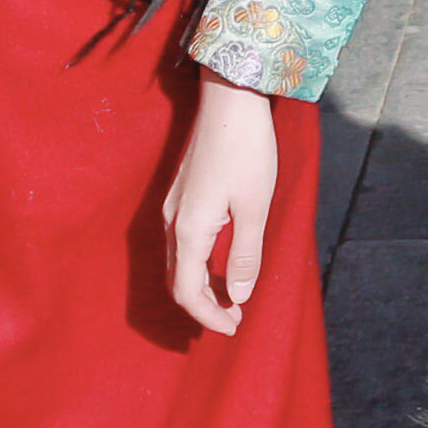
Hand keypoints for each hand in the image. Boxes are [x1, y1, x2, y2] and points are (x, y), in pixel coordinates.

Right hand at [163, 78, 281, 333]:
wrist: (229, 99)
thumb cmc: (247, 150)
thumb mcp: (255, 207)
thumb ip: (246, 255)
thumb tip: (239, 296)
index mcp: (189, 230)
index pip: (187, 292)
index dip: (208, 317)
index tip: (234, 329)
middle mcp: (172, 221)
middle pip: (176, 280)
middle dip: (203, 306)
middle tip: (235, 319)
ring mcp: (172, 206)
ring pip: (176, 262)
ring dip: (200, 286)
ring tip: (231, 297)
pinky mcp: (180, 193)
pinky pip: (180, 243)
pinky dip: (197, 264)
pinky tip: (220, 263)